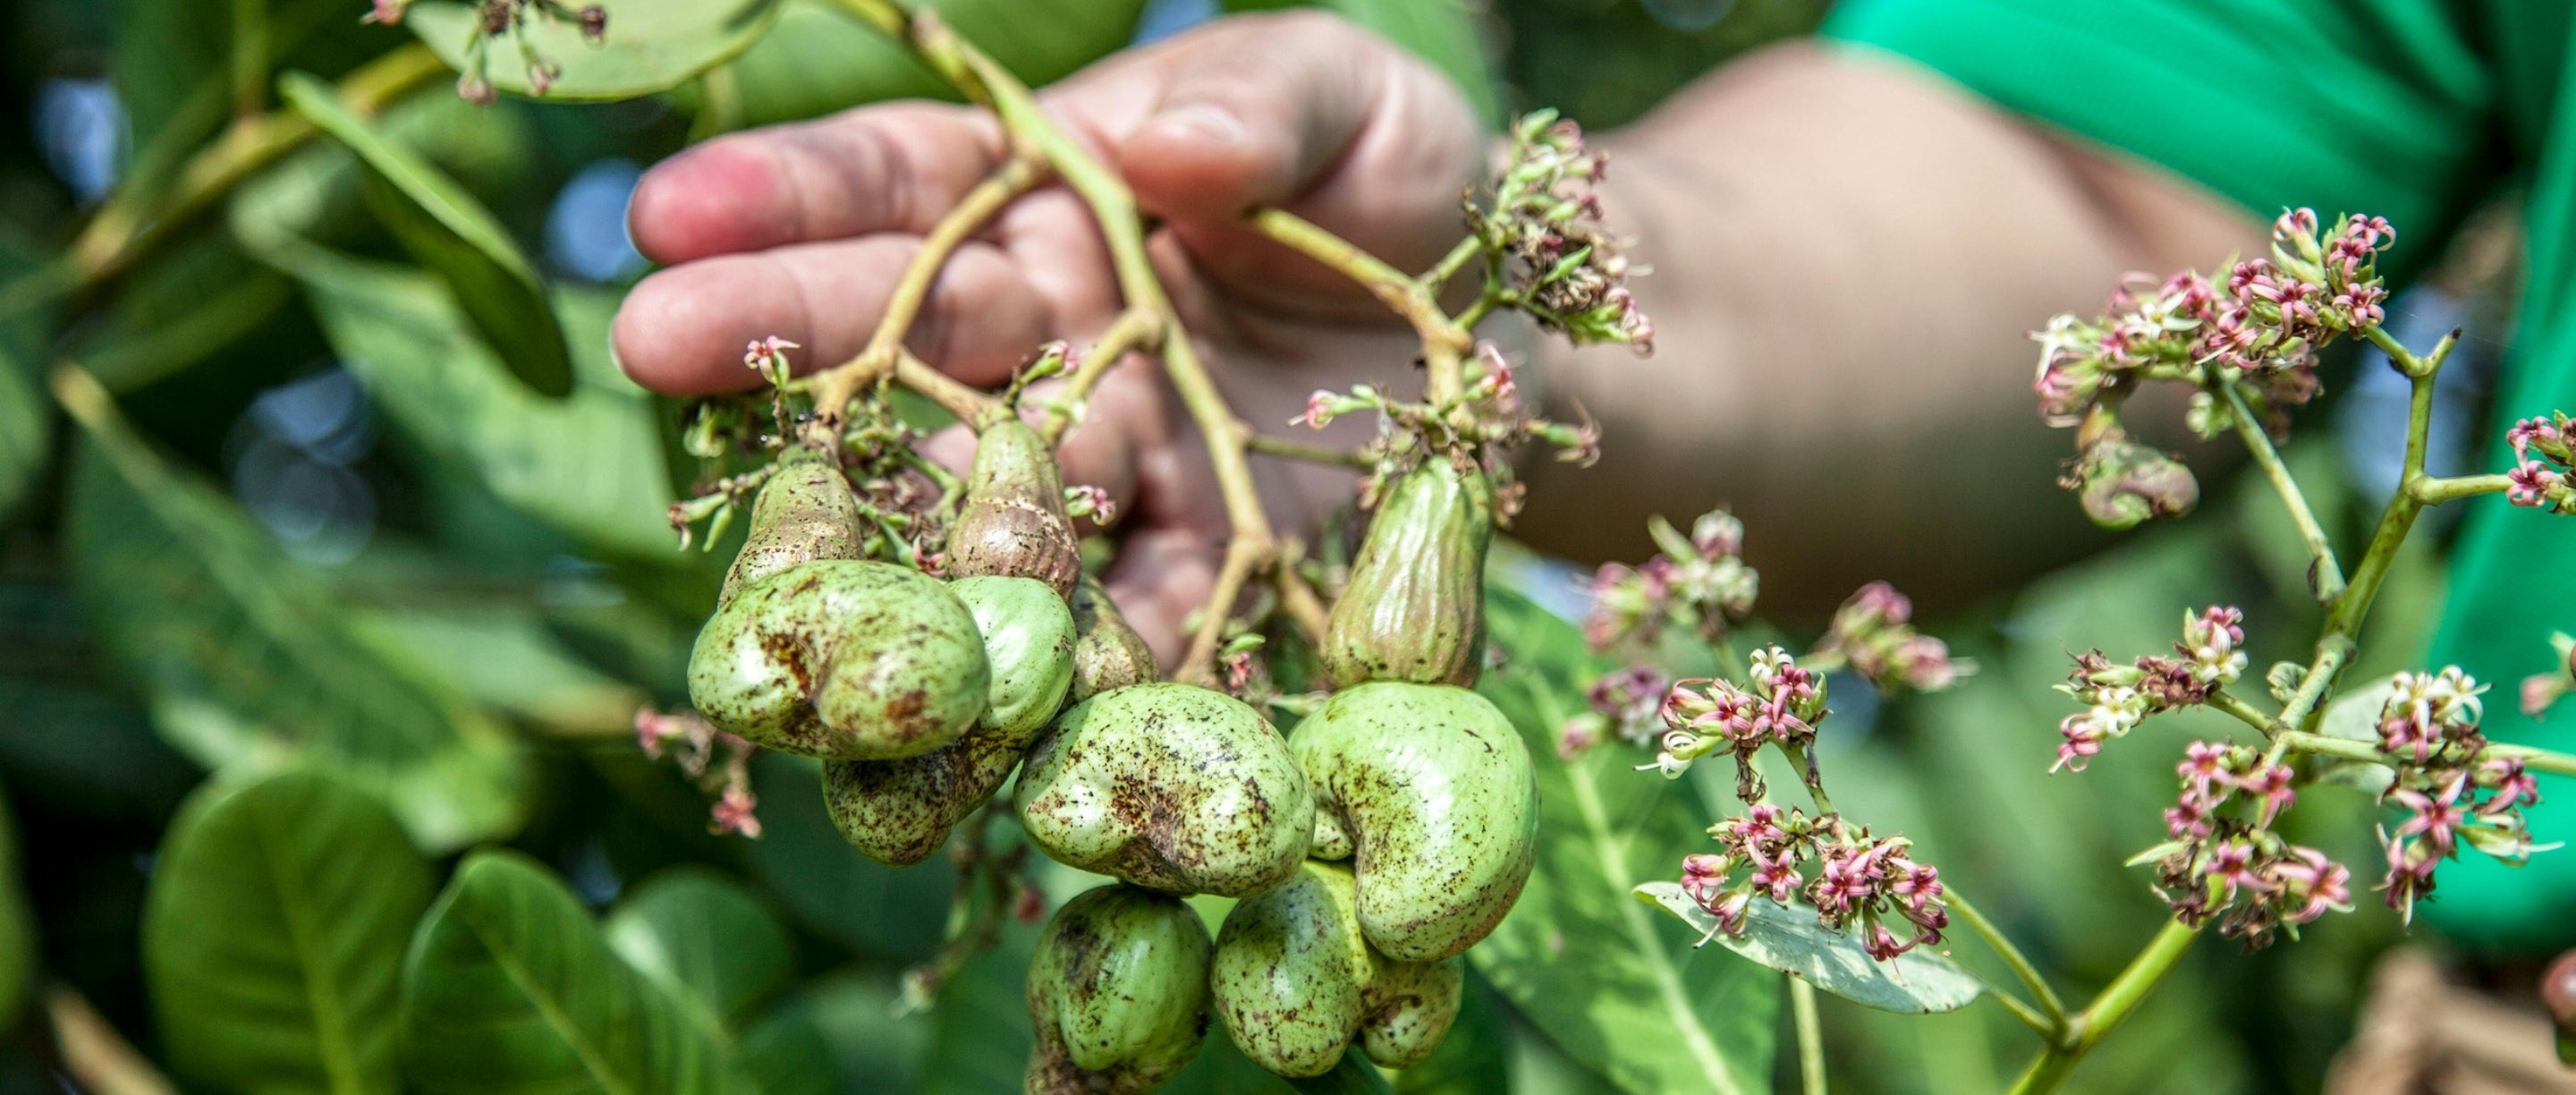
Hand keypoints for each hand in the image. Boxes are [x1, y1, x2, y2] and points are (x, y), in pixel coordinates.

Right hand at [613, 10, 1485, 663]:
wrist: (1521, 347)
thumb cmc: (1405, 189)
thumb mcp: (1352, 102)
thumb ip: (1263, 105)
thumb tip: (1164, 144)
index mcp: (1056, 198)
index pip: (904, 184)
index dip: (793, 193)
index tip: (677, 205)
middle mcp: (1049, 335)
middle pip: (899, 335)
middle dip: (776, 331)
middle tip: (649, 337)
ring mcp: (1102, 463)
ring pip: (961, 496)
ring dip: (869, 519)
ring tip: (769, 537)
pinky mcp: (1180, 569)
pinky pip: (1100, 618)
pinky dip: (1041, 657)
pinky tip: (973, 689)